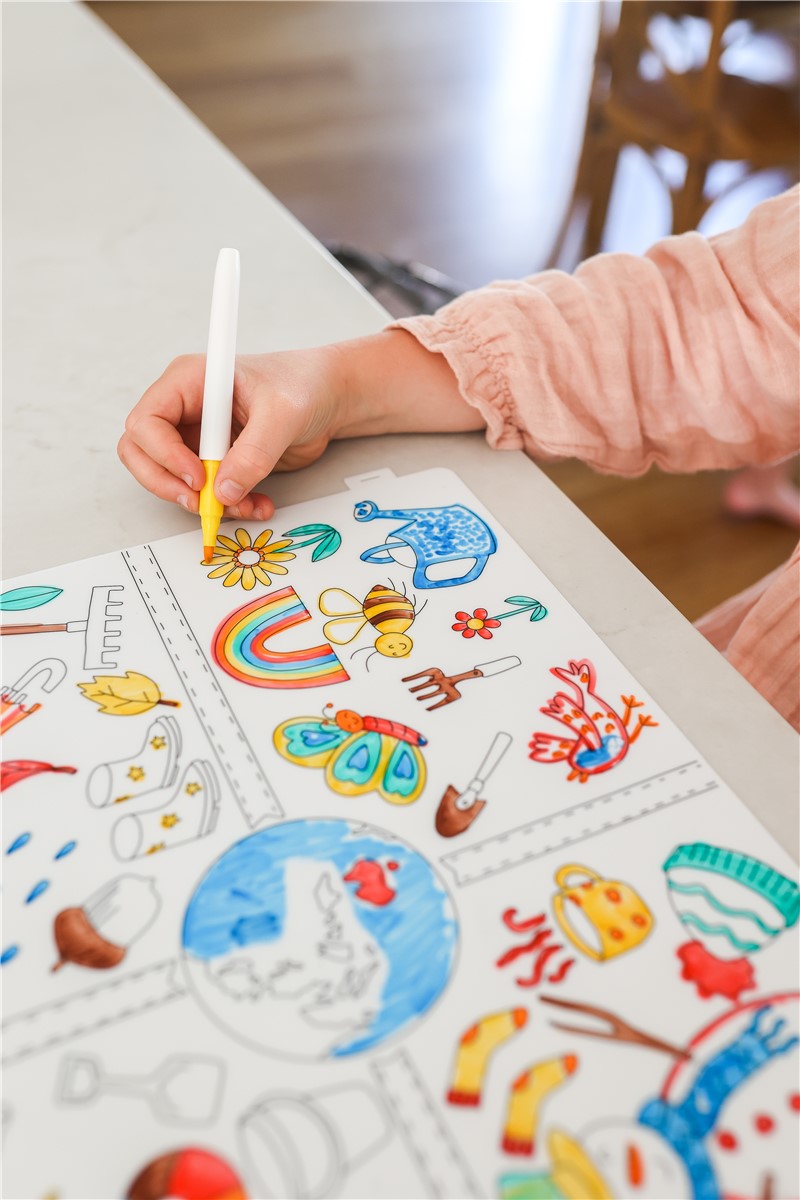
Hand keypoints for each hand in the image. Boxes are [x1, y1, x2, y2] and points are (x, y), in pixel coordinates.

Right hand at [118, 330, 480, 516]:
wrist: (329, 398)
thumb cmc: (304, 385)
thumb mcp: (282, 415)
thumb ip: (253, 453)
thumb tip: (224, 491)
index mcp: (189, 381)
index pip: (146, 422)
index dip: (164, 455)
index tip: (199, 478)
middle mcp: (185, 408)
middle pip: (142, 453)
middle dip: (168, 485)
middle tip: (203, 504)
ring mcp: (197, 435)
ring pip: (171, 478)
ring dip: (203, 501)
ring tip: (244, 506)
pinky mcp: (215, 459)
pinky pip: (205, 491)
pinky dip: (226, 505)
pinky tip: (257, 503)